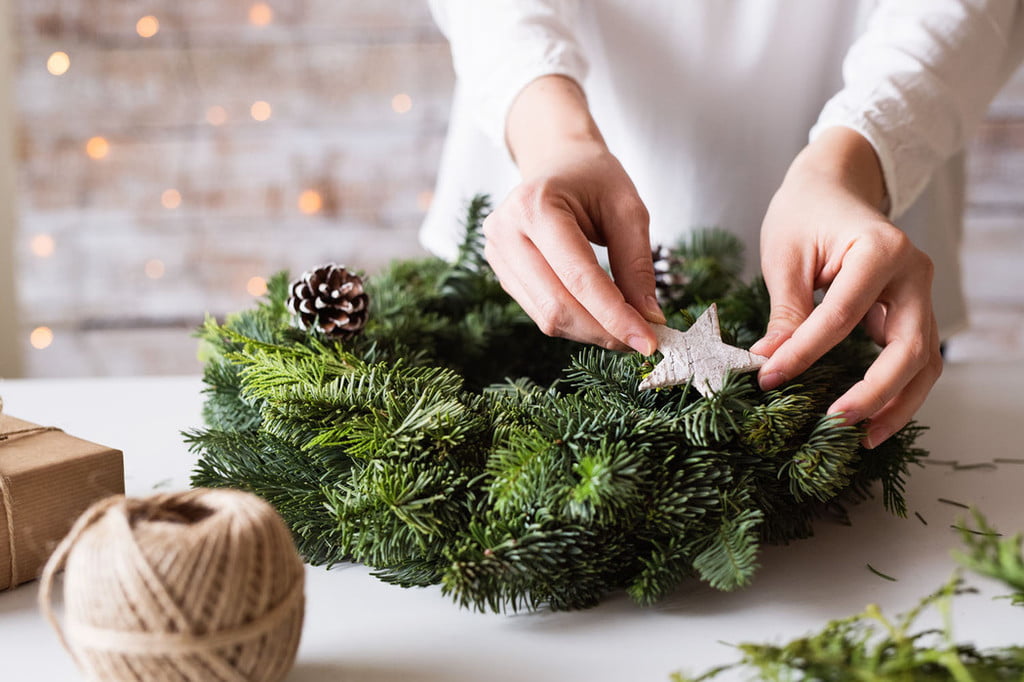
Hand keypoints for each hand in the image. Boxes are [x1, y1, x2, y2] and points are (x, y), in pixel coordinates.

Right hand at [483, 76, 663, 352]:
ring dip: (591, 332)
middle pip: (557, 305)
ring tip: (626, 330)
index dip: (615, 315)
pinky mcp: (501, 273)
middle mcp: (506, 232)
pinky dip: (576, 323)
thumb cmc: (594, 178)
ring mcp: (497, 255)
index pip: (578, 276)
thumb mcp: (628, 209)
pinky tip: (600, 318)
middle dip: (603, 330)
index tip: (649, 342)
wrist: (556, 160)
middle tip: (642, 341)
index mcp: (535, 206)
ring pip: (547, 317)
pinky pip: (540, 312)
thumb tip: (649, 318)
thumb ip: (637, 264)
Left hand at [750, 127, 941, 447]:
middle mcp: (912, 274)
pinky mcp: (912, 310)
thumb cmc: (805, 213)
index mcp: (880, 250)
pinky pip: (916, 359)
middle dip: (874, 391)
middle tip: (836, 422)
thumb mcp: (785, 256)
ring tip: (864, 437)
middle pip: (908, 346)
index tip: (768, 378)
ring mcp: (919, 294)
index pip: (842, 316)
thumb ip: (785, 312)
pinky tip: (874, 416)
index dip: (804, 353)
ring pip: (924, 361)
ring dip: (898, 403)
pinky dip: (900, 391)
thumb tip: (768, 364)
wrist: (834, 186)